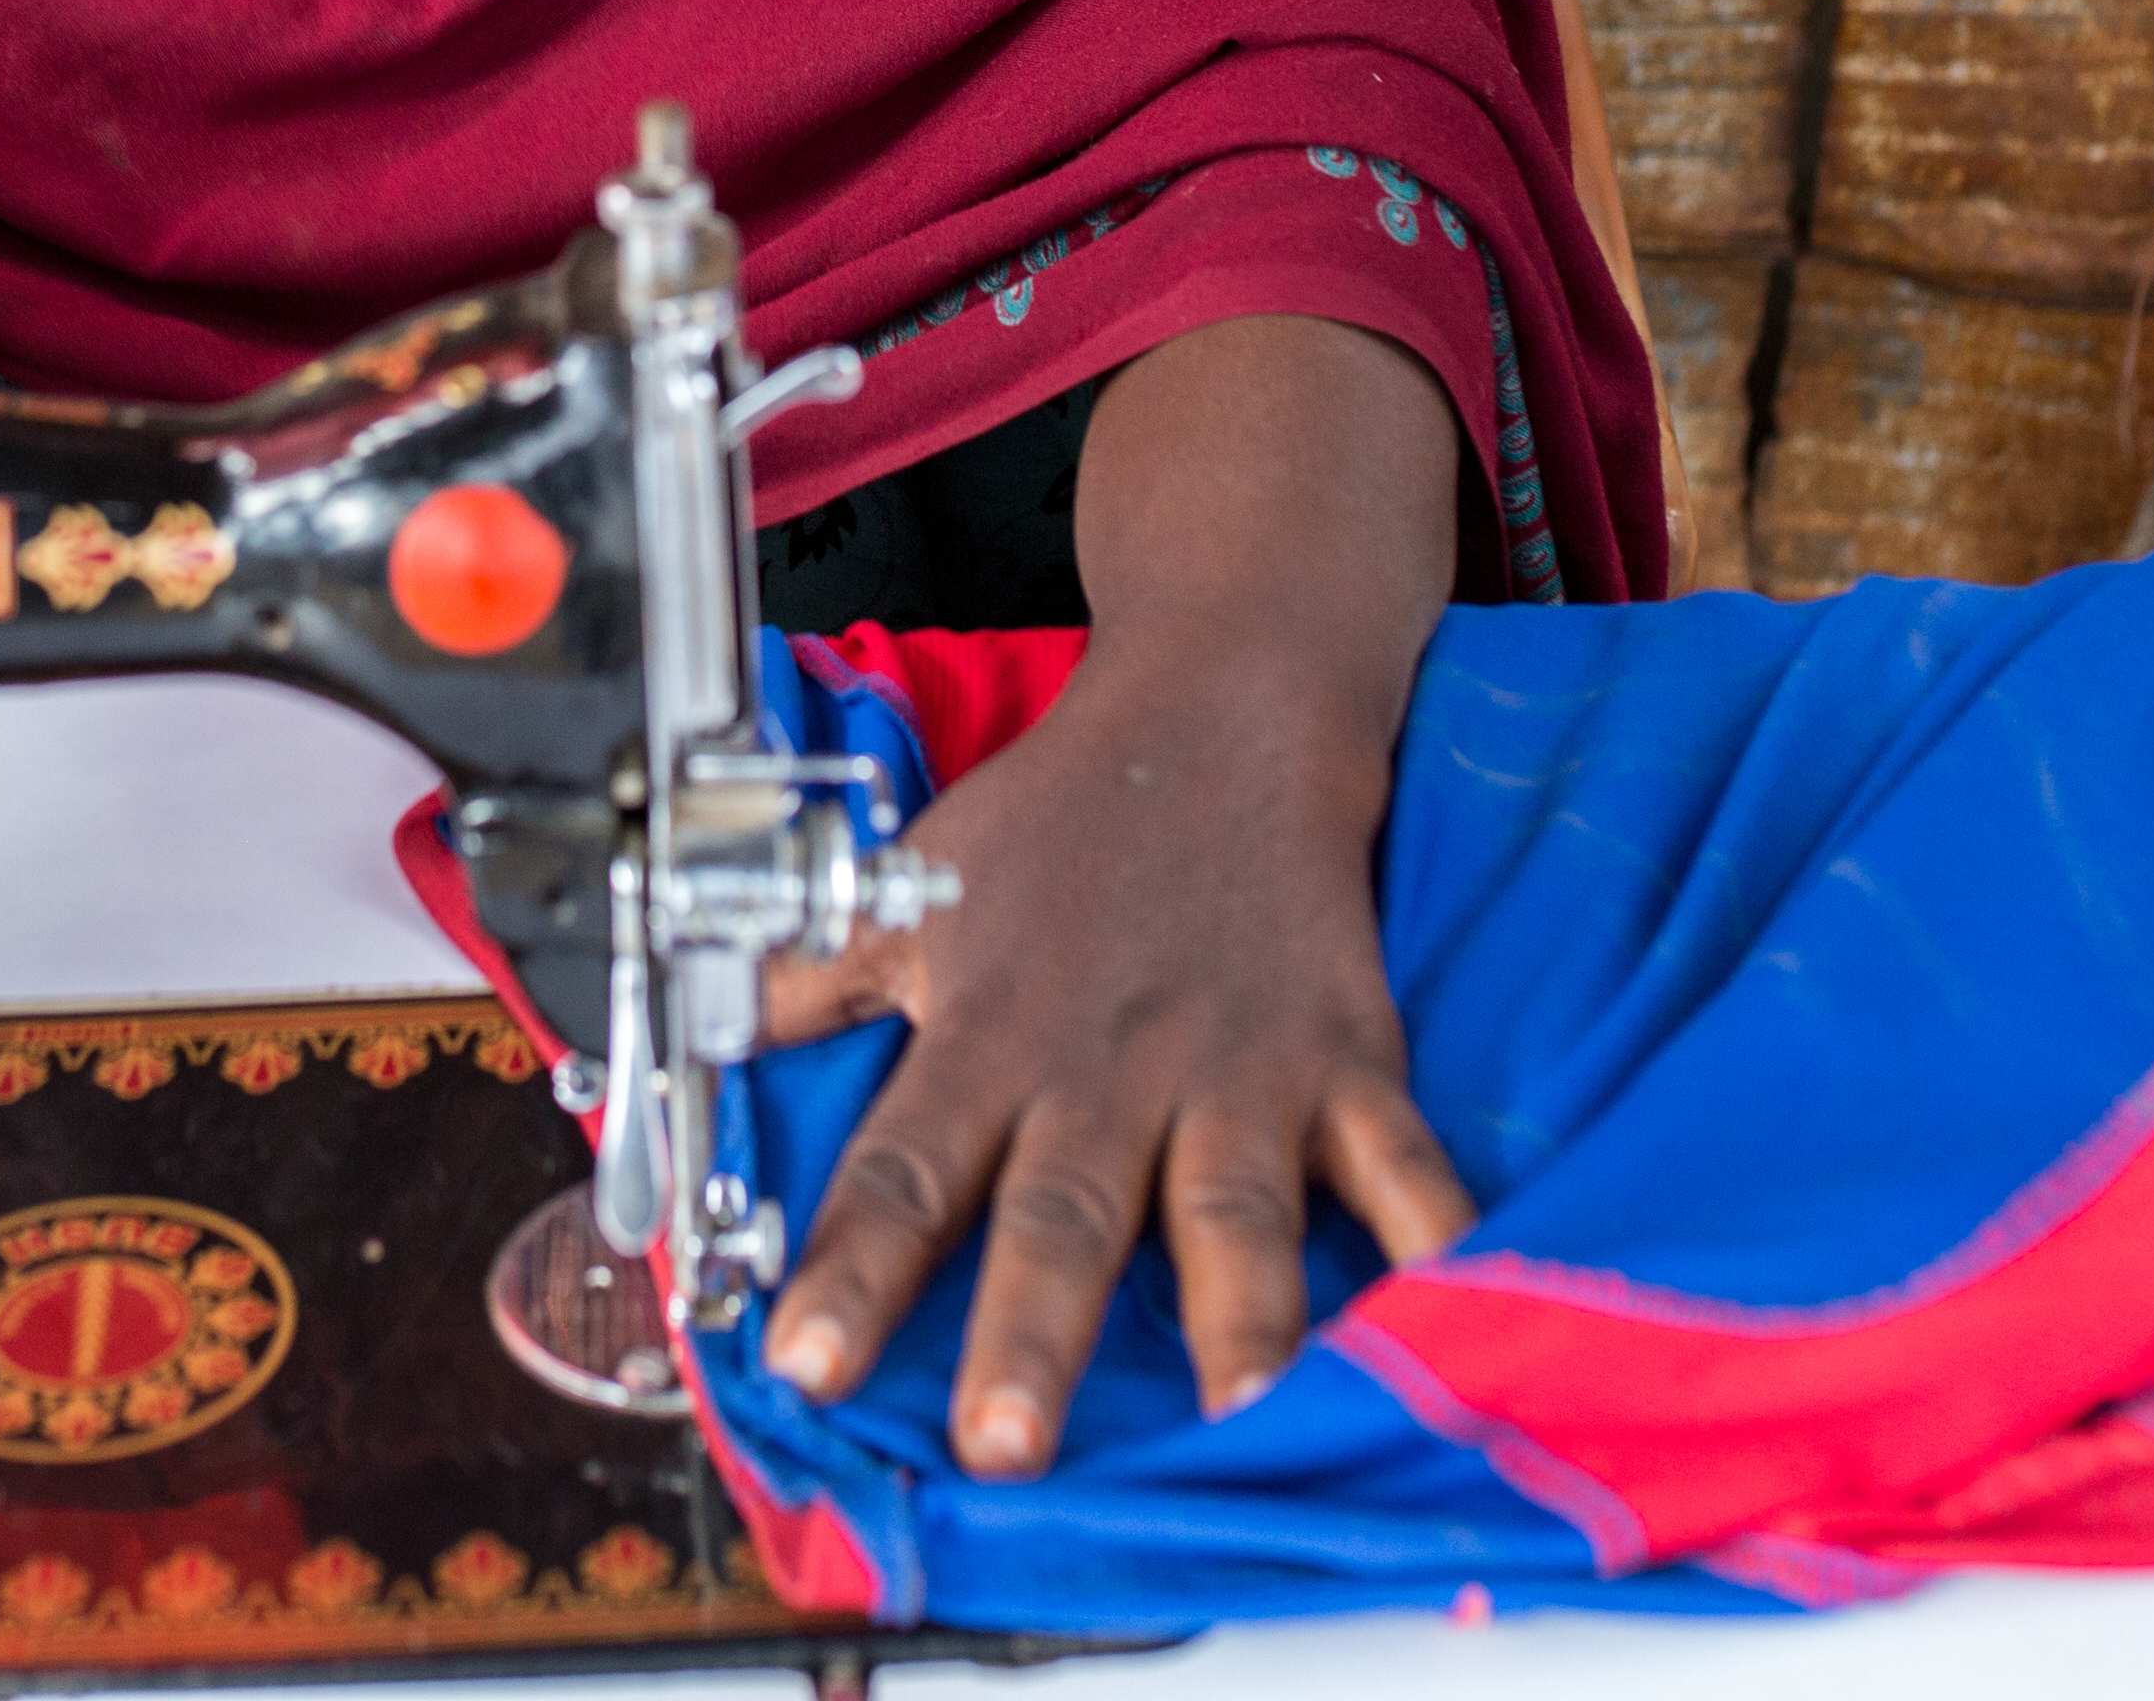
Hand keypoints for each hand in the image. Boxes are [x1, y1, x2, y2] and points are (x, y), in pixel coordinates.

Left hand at [751, 314, 1472, 1472]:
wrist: (1224, 709)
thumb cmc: (1064, 820)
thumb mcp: (912, 888)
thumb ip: (811, 981)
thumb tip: (710, 1045)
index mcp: (989, 1034)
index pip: (899, 1170)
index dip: (849, 1273)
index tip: (803, 1368)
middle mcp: (1106, 1067)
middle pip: (1061, 1214)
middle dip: (1031, 1332)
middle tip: (1006, 1445)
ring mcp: (1235, 1067)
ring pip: (1229, 1206)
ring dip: (1237, 1314)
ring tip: (1241, 1411)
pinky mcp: (1343, 1058)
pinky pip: (1398, 1161)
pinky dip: (1431, 1236)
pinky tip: (1443, 1316)